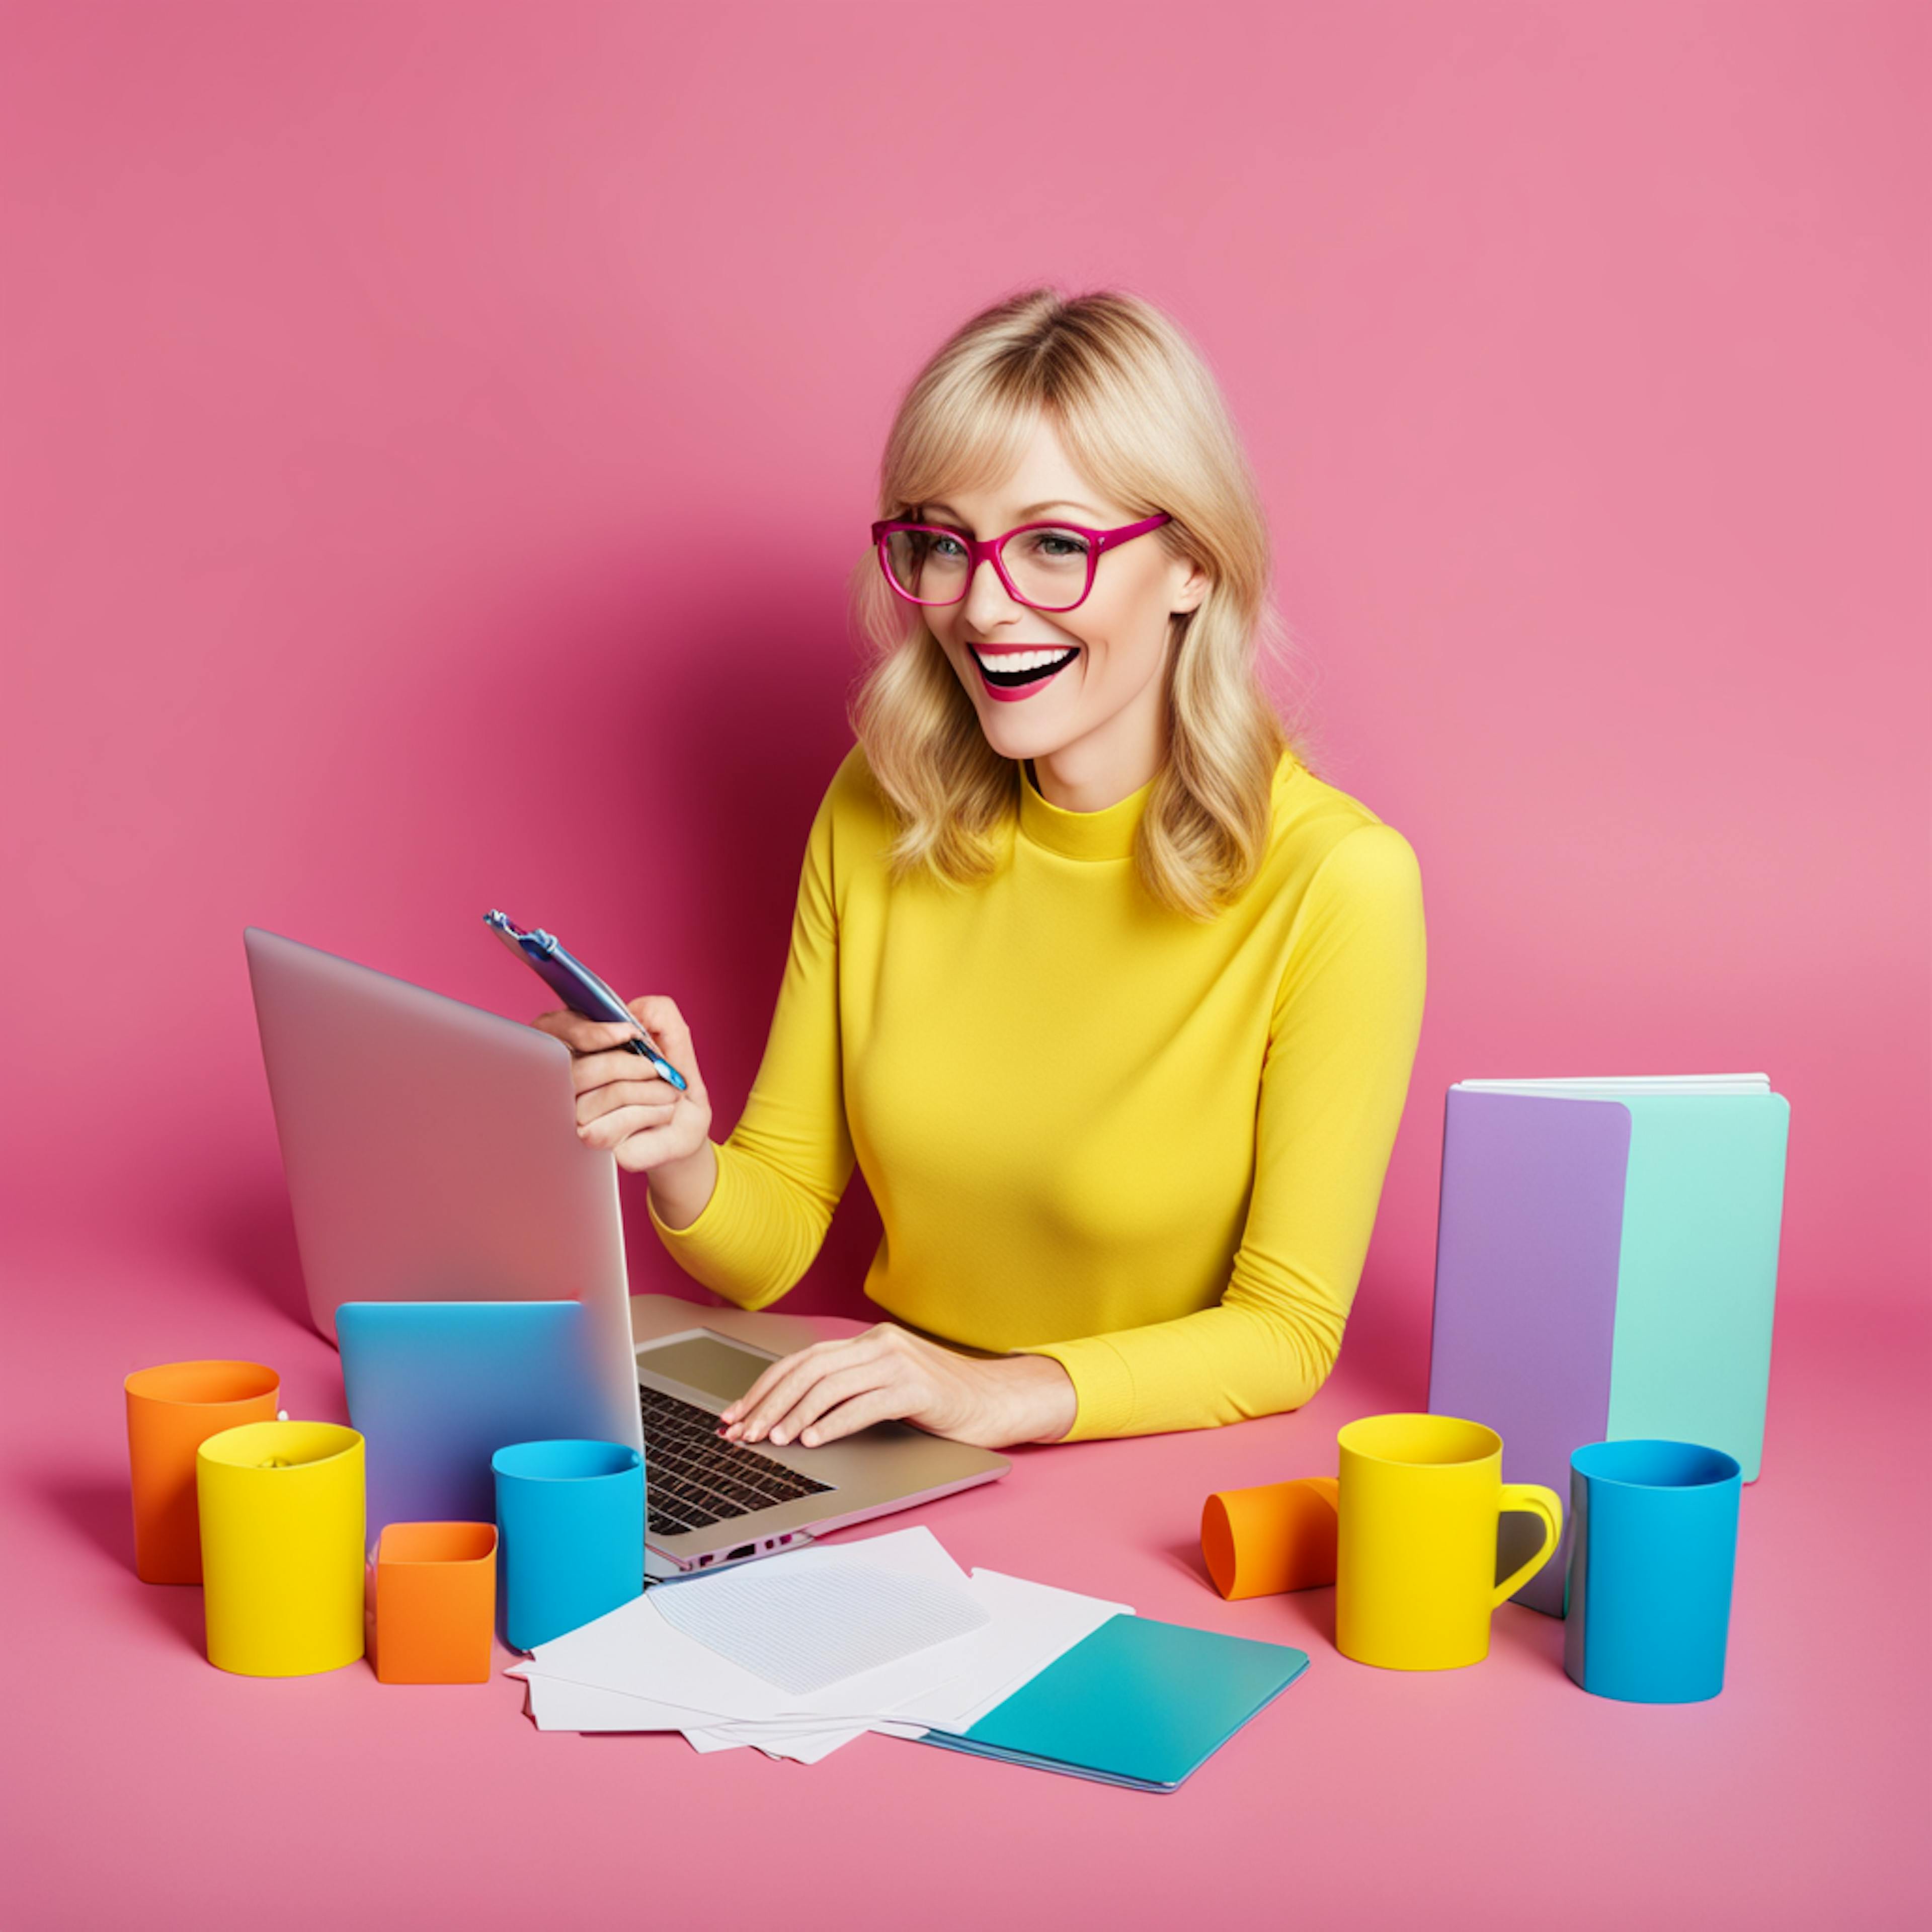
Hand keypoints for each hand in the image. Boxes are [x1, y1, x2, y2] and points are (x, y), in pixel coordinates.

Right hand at [533, 994, 712, 1177]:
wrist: (685, 1124)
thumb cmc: (671, 1080)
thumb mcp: (674, 1039)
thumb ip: (658, 1012)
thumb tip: (635, 1011)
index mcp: (579, 1042)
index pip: (557, 1029)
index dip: (591, 1031)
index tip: (631, 1033)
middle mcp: (567, 1075)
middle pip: (585, 1067)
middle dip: (633, 1065)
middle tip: (661, 1069)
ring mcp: (573, 1110)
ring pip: (608, 1093)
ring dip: (651, 1090)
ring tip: (671, 1092)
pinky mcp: (589, 1138)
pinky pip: (615, 1123)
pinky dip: (650, 1113)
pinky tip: (662, 1113)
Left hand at [718, 1324, 1076, 1450]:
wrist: (997, 1400)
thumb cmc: (941, 1400)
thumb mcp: (888, 1385)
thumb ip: (849, 1388)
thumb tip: (789, 1414)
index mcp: (869, 1341)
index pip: (802, 1361)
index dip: (764, 1388)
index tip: (737, 1415)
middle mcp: (880, 1344)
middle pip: (808, 1370)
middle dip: (769, 1403)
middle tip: (744, 1432)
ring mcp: (899, 1362)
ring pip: (829, 1385)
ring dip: (794, 1415)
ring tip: (772, 1440)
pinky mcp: (916, 1388)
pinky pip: (863, 1405)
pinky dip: (832, 1423)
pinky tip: (812, 1440)